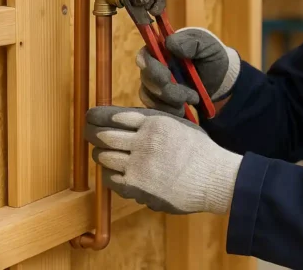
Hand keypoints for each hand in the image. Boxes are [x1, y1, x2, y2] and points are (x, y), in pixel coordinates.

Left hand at [84, 105, 242, 214]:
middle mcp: (144, 141)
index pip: (115, 116)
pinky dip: (109, 174)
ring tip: (104, 154)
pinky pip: (110, 178)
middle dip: (93, 134)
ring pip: (103, 156)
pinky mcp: (135, 186)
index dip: (98, 117)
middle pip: (103, 135)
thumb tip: (125, 120)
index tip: (90, 117)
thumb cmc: (200, 151)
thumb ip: (154, 121)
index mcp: (154, 122)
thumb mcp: (179, 125)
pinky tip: (116, 172)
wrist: (212, 178)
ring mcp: (138, 164)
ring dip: (101, 155)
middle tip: (89, 134)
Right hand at [136, 27, 240, 116]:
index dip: (150, 67)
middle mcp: (152, 66)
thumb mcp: (207, 45)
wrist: (219, 78)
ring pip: (149, 96)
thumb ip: (190, 42)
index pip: (144, 56)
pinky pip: (155, 109)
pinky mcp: (158, 100)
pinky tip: (184, 110)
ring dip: (171, 102)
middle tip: (189, 96)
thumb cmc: (211, 56)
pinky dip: (170, 111)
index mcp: (161, 48)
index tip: (166, 78)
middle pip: (146, 79)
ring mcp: (153, 84)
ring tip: (193, 99)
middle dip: (167, 90)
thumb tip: (170, 44)